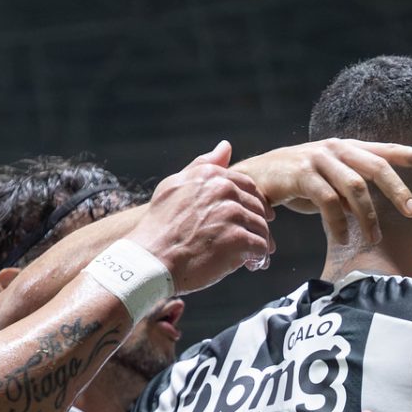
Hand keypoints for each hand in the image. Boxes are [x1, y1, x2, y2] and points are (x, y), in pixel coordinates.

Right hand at [127, 141, 273, 293]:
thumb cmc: (159, 227)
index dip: (253, 204)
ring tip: (251, 257)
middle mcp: (223, 190)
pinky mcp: (238, 240)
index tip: (252, 218)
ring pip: (261, 228)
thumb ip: (202, 165)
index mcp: (210, 175)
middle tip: (251, 241)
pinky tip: (251, 265)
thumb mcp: (174, 186)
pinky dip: (259, 258)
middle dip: (256, 225)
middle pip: (257, 208)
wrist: (150, 260)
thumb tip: (226, 146)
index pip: (247, 186)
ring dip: (259, 244)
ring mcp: (232, 214)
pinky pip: (261, 247)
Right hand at [235, 139, 411, 245]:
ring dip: (367, 215)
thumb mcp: (329, 182)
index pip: (388, 150)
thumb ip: (352, 190)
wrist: (252, 178)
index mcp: (348, 149)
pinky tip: (343, 239)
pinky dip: (338, 223)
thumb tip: (374, 212)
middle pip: (377, 166)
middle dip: (398, 189)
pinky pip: (328, 201)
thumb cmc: (296, 184)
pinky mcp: (301, 174)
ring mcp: (318, 159)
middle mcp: (337, 149)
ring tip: (375, 239)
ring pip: (355, 186)